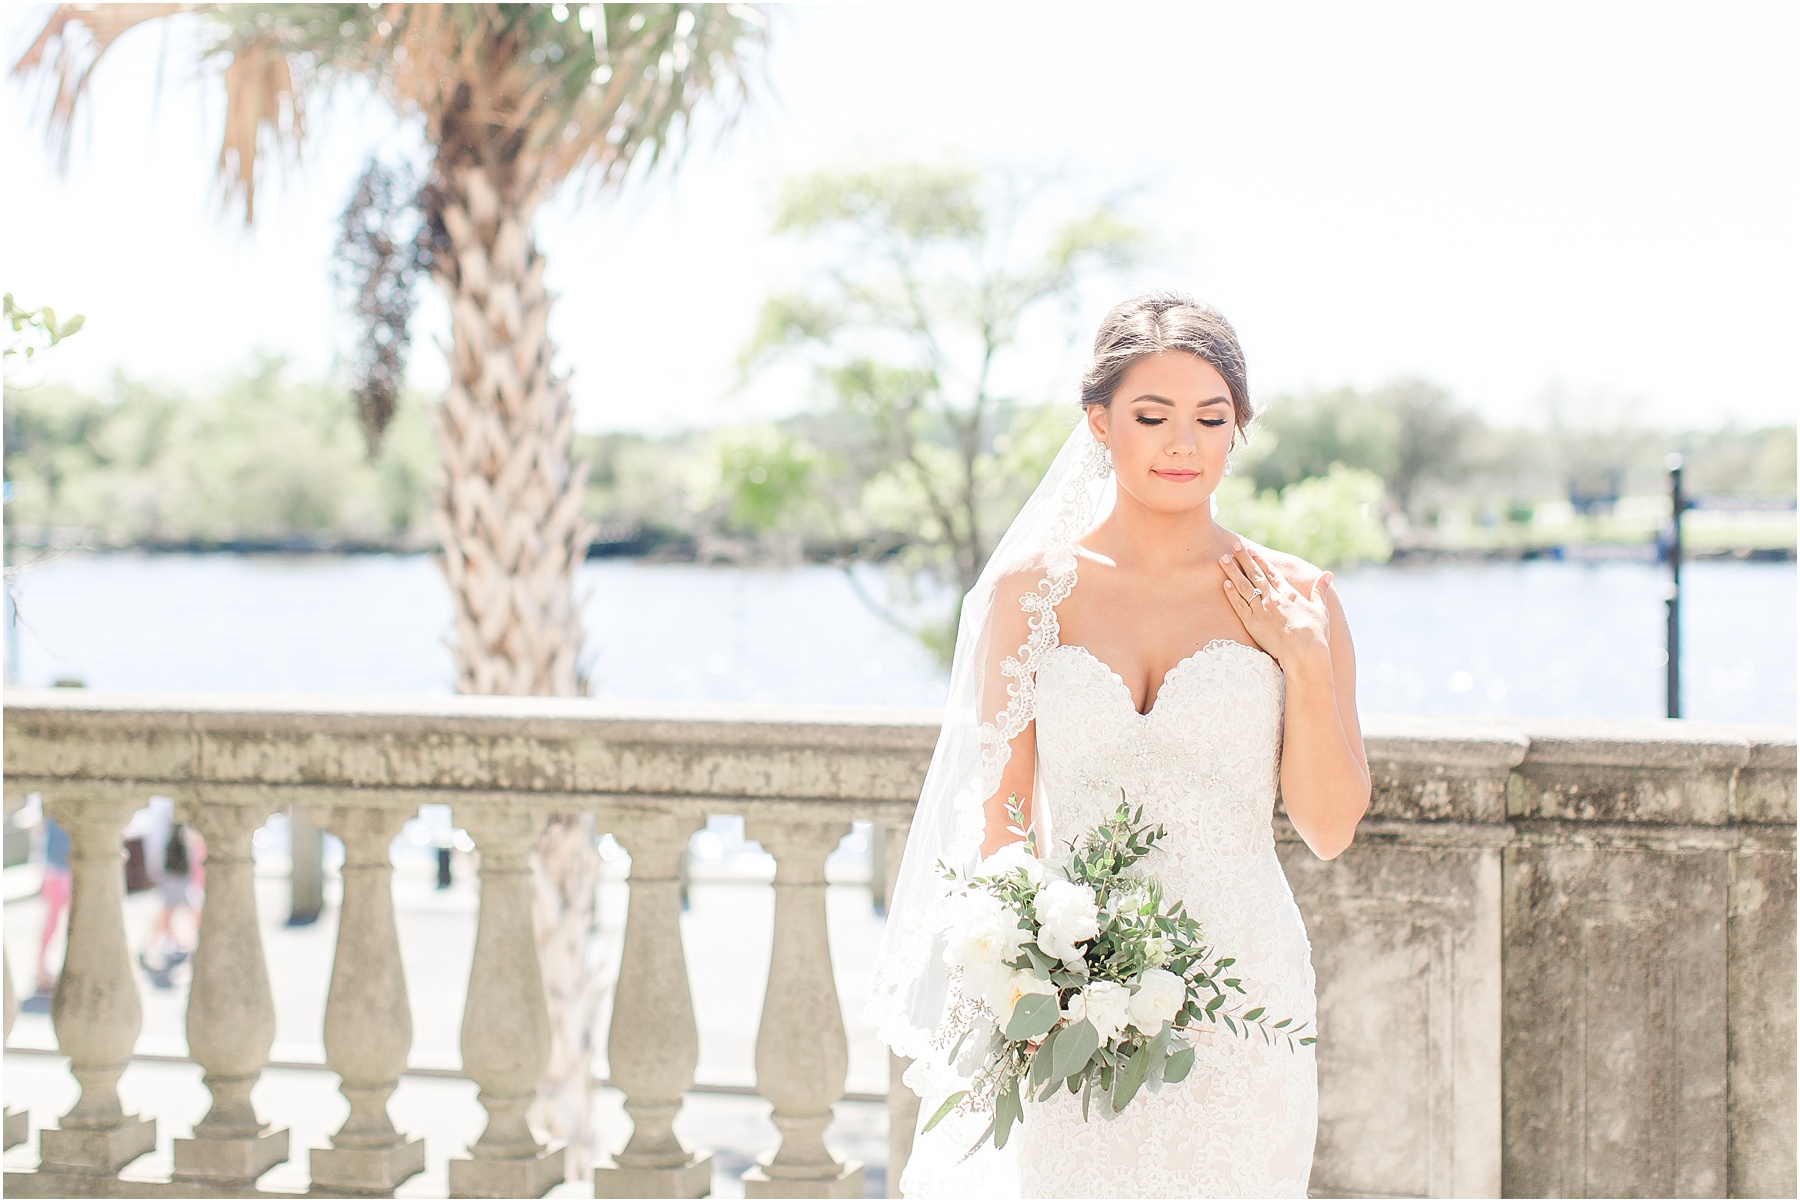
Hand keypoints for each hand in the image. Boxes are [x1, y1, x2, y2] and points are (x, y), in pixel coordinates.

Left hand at [1219, 543, 1331, 671]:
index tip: (1251, 551)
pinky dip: (1231, 594)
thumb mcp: (1321, 609)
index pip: (1271, 573)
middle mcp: (1273, 598)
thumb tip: (1328, 574)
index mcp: (1288, 593)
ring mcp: (1261, 610)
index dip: (1260, 560)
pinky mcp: (1252, 623)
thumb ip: (1320, 591)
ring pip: (1243, 586)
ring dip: (1233, 572)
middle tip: (1233, 545)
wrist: (1304, 652)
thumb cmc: (1316, 634)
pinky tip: (1224, 584)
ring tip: (1223, 559)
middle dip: (1243, 559)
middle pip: (1255, 575)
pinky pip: (1239, 605)